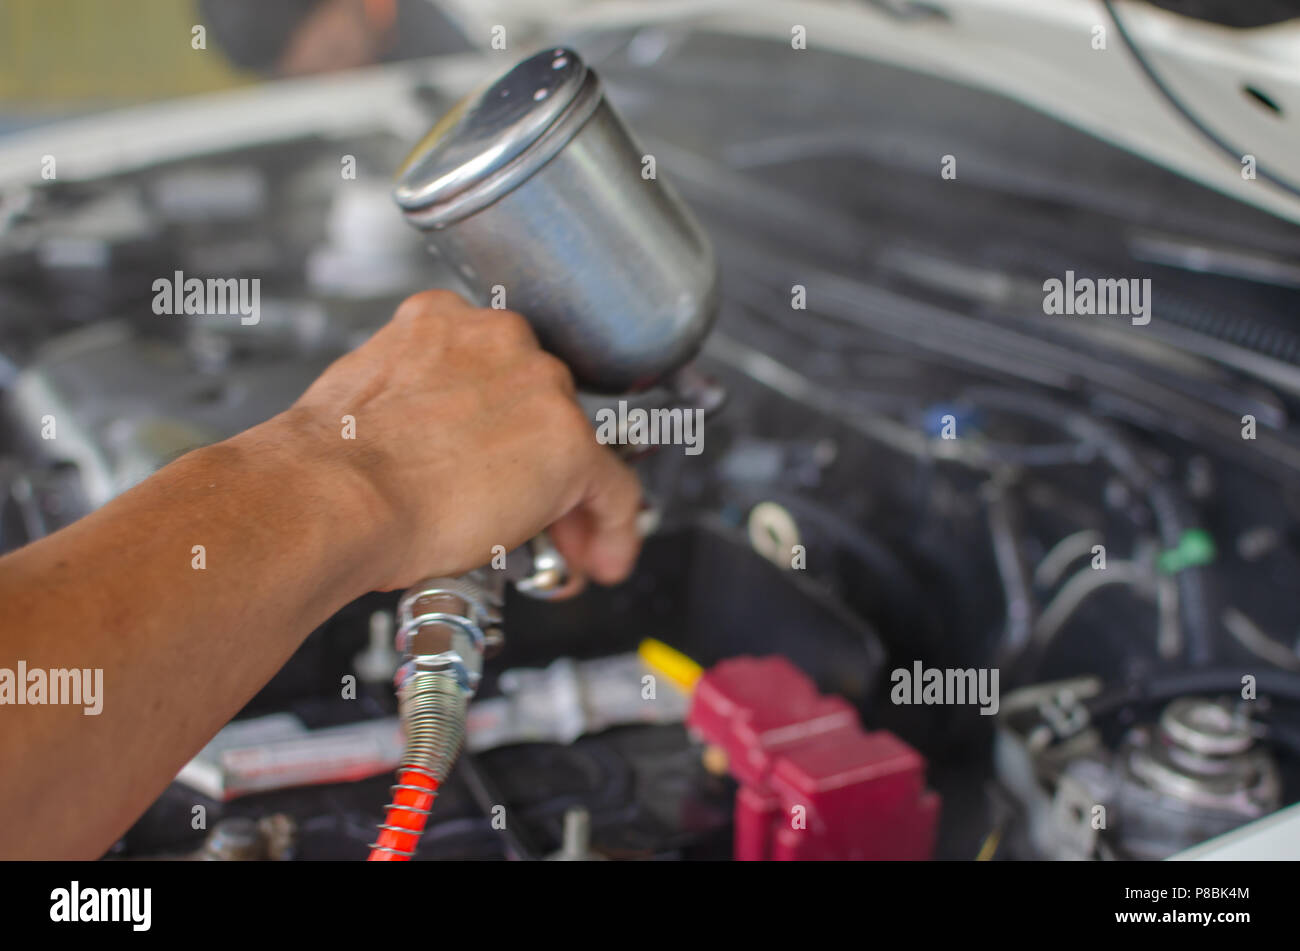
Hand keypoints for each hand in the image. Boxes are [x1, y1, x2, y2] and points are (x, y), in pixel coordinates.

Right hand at [266, 289, 642, 592]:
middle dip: (539, 467)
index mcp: (441, 322)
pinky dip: (612, 529)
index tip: (505, 465)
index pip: (498, 372)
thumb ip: (410, 408)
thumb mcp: (364, 404)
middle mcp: (499, 339)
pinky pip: (613, 489)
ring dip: (571, 502)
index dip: (507, 430)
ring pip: (579, 447)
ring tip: (557, 549)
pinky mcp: (567, 442)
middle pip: (545, 405)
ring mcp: (538, 386)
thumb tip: (422, 448)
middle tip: (530, 518)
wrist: (334, 497)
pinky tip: (601, 557)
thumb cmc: (330, 467)